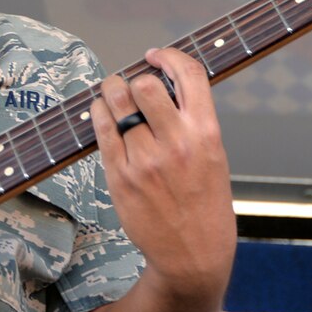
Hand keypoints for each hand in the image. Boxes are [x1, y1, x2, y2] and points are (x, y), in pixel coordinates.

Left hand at [89, 47, 236, 307]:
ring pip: (116, 103)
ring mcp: (145, 160)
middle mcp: (176, 143)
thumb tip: (159, 85)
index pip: (189, 74)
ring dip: (110, 93)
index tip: (155, 56)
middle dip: (131, 78)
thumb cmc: (205, 204)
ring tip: (112, 98)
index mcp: (207, 133)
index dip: (168, 56)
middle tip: (128, 86)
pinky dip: (98, 116)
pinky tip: (101, 115)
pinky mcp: (120, 177)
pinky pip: (101, 131)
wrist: (194, 255)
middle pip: (143, 84)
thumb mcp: (214, 156)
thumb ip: (191, 121)